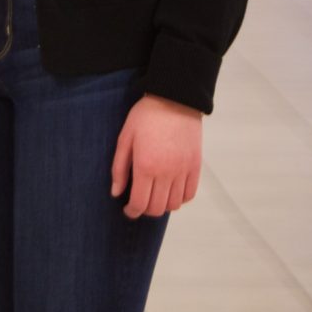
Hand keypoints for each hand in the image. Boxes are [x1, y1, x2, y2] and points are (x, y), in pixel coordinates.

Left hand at [110, 94, 202, 218]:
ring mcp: (183, 171)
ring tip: (154, 196)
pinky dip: (180, 199)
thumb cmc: (145, 117)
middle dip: (145, 210)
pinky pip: (189, 194)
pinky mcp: (195, 167)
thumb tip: (116, 193)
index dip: (132, 211)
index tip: (128, 210)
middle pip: (157, 208)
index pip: (139, 203)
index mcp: (145, 167)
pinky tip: (170, 191)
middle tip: (139, 203)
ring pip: (174, 204)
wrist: (174, 100)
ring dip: (163, 205)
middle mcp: (166, 173)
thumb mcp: (125, 139)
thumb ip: (119, 168)